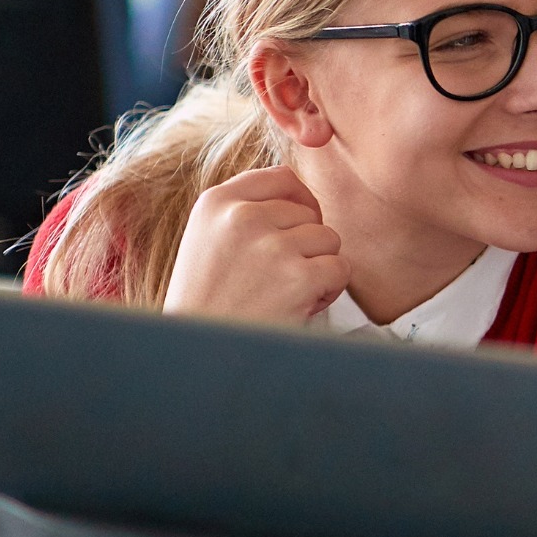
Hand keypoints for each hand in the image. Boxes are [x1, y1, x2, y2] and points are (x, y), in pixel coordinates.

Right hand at [160, 166, 349, 324]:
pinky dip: (328, 290)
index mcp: (216, 203)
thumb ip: (245, 212)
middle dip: (304, 246)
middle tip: (275, 280)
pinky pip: (340, 268)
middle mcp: (242, 218)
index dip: (299, 203)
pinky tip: (298, 306)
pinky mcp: (298, 277)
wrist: (196, 357)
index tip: (293, 230)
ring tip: (284, 293)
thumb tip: (300, 197)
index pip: (281, 178)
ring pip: (328, 239)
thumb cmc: (207, 303)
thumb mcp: (208, 241)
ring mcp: (271, 247)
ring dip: (317, 268)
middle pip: (308, 213)